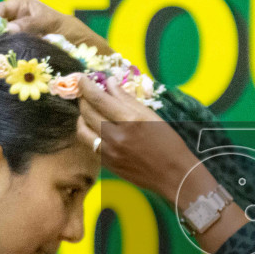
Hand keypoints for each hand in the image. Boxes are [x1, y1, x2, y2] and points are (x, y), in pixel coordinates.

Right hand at [0, 0, 111, 55]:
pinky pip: (12, 55)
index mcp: (20, 7)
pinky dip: (11, 60)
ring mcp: (18, 39)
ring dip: (3, 50)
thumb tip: (8, 29)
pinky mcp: (22, 54)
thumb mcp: (50, 22)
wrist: (83, 47)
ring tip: (2, 58)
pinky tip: (10, 65)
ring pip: (3, 43)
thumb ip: (29, 24)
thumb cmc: (68, 28)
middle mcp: (16, 22)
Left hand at [76, 78, 198, 204]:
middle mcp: (116, 136)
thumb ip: (127, 99)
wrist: (173, 175)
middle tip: (87, 93)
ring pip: (82, 130)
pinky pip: (89, 144)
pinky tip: (96, 128)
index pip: (99, 99)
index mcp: (130, 121)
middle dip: (84, 99)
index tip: (81, 78)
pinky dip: (88, 132)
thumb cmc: (168, 143)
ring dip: (82, 117)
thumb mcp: (151, 116)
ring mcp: (109, 152)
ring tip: (90, 111)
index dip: (86, 86)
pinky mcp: (107, 163)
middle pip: (87, 112)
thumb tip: (110, 83)